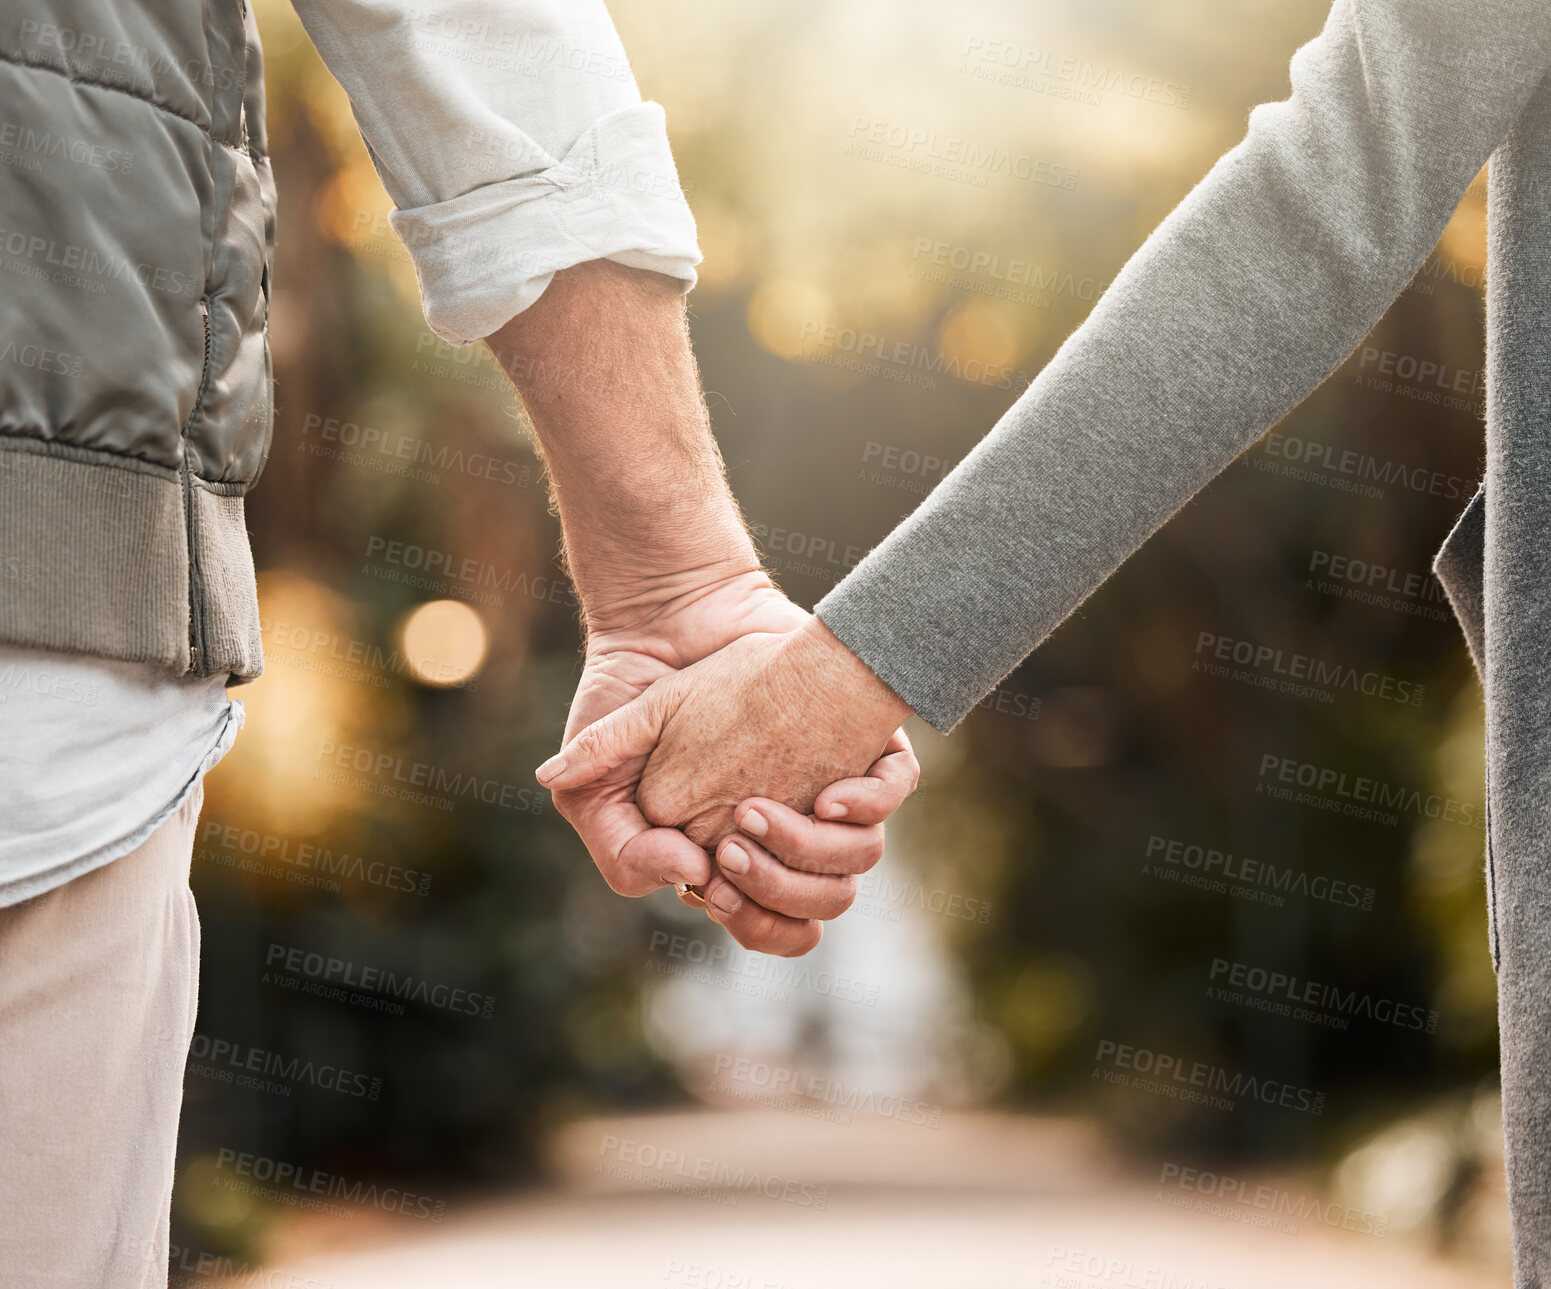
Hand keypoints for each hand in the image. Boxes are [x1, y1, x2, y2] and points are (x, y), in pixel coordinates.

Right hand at [541, 618, 916, 953]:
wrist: (667, 616)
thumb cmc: (627, 704)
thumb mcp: (593, 783)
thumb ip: (618, 843)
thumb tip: (686, 875)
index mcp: (735, 852)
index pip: (769, 923)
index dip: (751, 919)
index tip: (711, 878)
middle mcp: (791, 827)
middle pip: (820, 903)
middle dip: (780, 892)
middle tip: (732, 848)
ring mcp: (827, 782)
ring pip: (859, 857)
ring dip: (814, 852)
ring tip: (758, 811)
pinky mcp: (858, 735)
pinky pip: (893, 788)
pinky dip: (868, 801)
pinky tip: (830, 794)